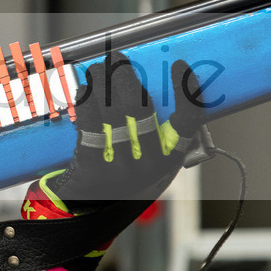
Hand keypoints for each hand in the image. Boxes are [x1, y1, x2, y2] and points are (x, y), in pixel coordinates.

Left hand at [45, 51, 203, 214]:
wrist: (89, 212)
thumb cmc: (120, 176)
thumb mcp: (147, 159)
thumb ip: (152, 130)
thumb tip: (140, 83)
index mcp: (170, 158)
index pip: (188, 122)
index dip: (187, 92)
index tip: (179, 66)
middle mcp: (150, 165)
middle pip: (142, 110)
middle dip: (126, 77)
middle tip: (116, 59)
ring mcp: (122, 169)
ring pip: (114, 115)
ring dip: (103, 85)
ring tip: (95, 70)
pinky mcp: (93, 170)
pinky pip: (90, 129)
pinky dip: (87, 105)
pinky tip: (83, 91)